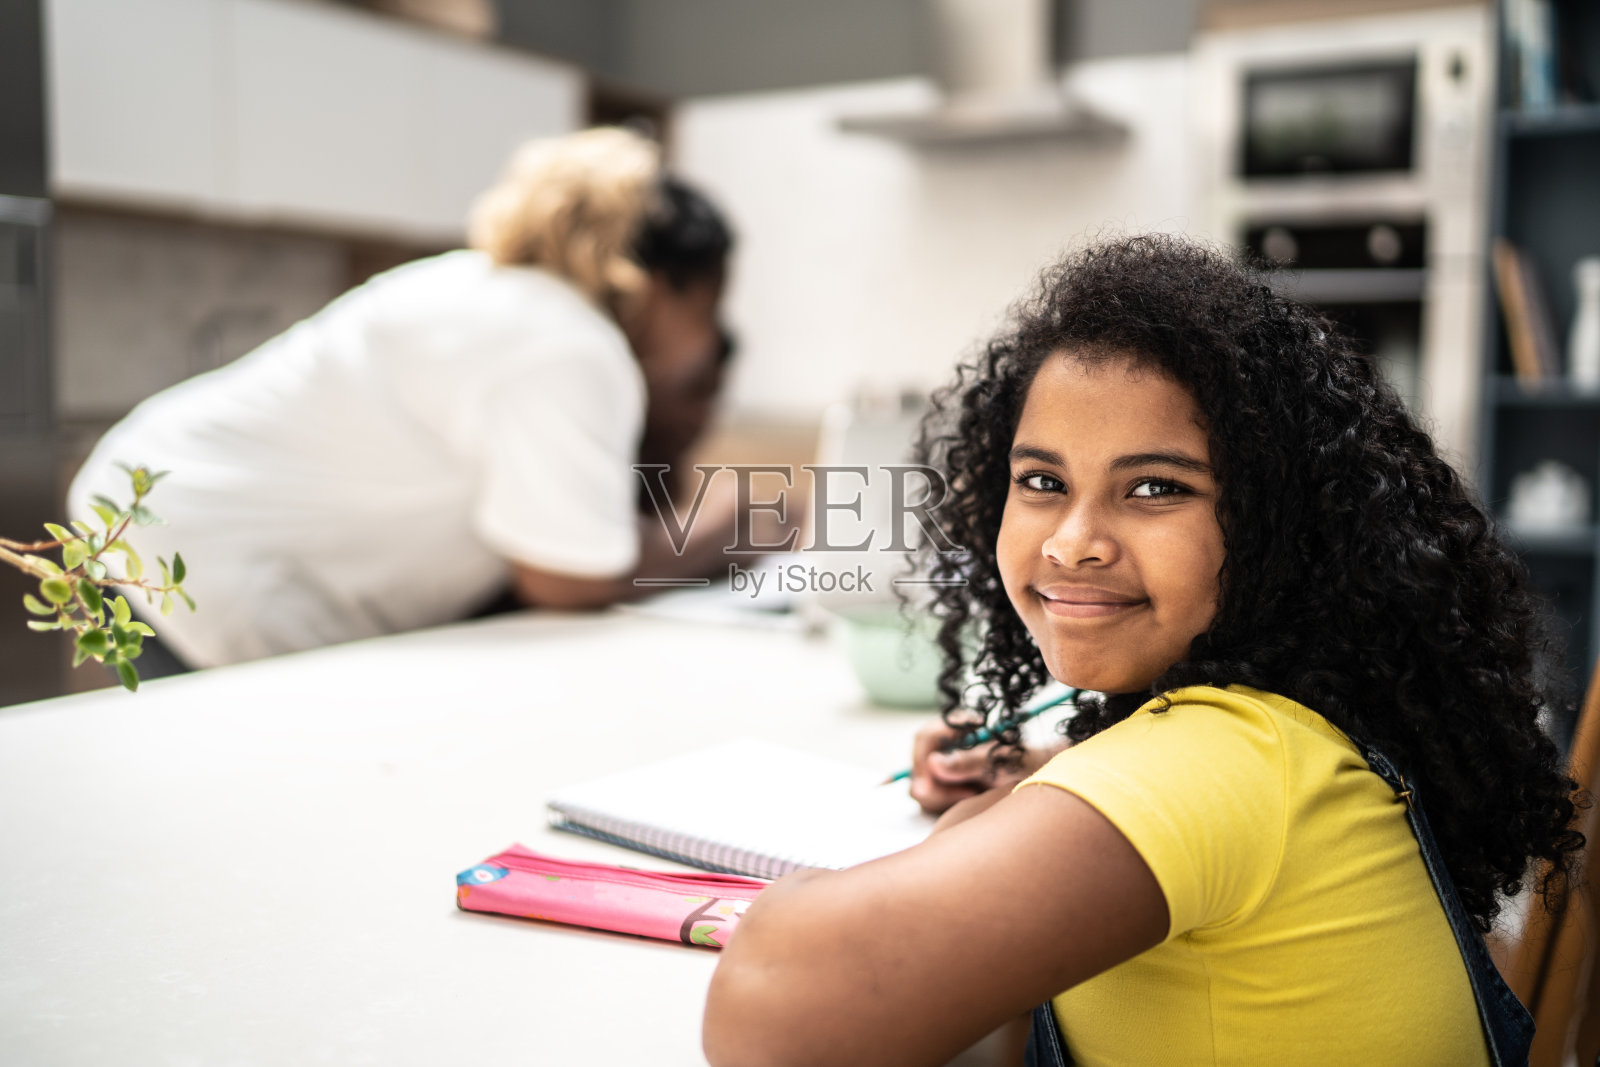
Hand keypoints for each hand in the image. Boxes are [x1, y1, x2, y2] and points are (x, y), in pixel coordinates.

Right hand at [907, 718, 1068, 815]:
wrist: (1047, 778)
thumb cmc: (1031, 761)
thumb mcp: (1005, 761)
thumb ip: (971, 761)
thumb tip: (934, 763)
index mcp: (961, 728)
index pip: (925, 738)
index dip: (921, 761)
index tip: (927, 787)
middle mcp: (949, 744)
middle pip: (919, 765)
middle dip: (934, 787)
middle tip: (966, 796)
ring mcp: (947, 764)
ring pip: (923, 786)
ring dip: (945, 797)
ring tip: (976, 795)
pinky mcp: (950, 784)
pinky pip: (933, 798)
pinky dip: (948, 803)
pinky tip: (973, 799)